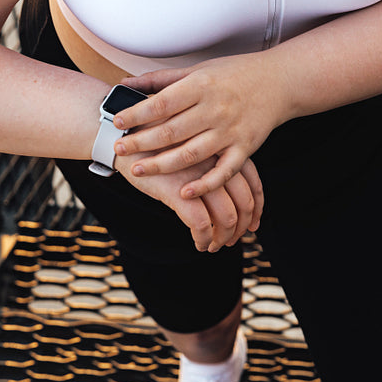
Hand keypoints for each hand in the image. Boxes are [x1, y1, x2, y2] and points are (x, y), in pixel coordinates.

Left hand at [111, 54, 292, 199]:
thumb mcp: (198, 70)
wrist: (280, 82)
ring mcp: (231, 130)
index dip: (137, 114)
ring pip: (192, 153)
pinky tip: (185, 192)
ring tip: (139, 171)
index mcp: (201, 85)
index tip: (117, 121)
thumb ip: (161, 80)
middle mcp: (215, 108)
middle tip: (119, 150)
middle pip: (172, 131)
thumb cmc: (235, 74)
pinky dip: (205, 184)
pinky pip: (223, 171)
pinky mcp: (245, 148)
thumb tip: (126, 84)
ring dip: (163, 165)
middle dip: (142, 143)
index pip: (162, 103)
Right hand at [120, 152, 263, 251]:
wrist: (126, 136)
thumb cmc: (157, 140)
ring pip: (227, 217)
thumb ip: (212, 159)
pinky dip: (203, 239)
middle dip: (242, 227)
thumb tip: (228, 192)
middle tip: (233, 240)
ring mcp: (200, 176)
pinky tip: (198, 244)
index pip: (253, 182)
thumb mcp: (192, 142)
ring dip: (223, 237)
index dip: (256, 207)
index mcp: (223, 148)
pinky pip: (201, 225)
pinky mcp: (179, 191)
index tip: (252, 223)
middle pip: (245, 202)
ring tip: (213, 245)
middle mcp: (217, 161)